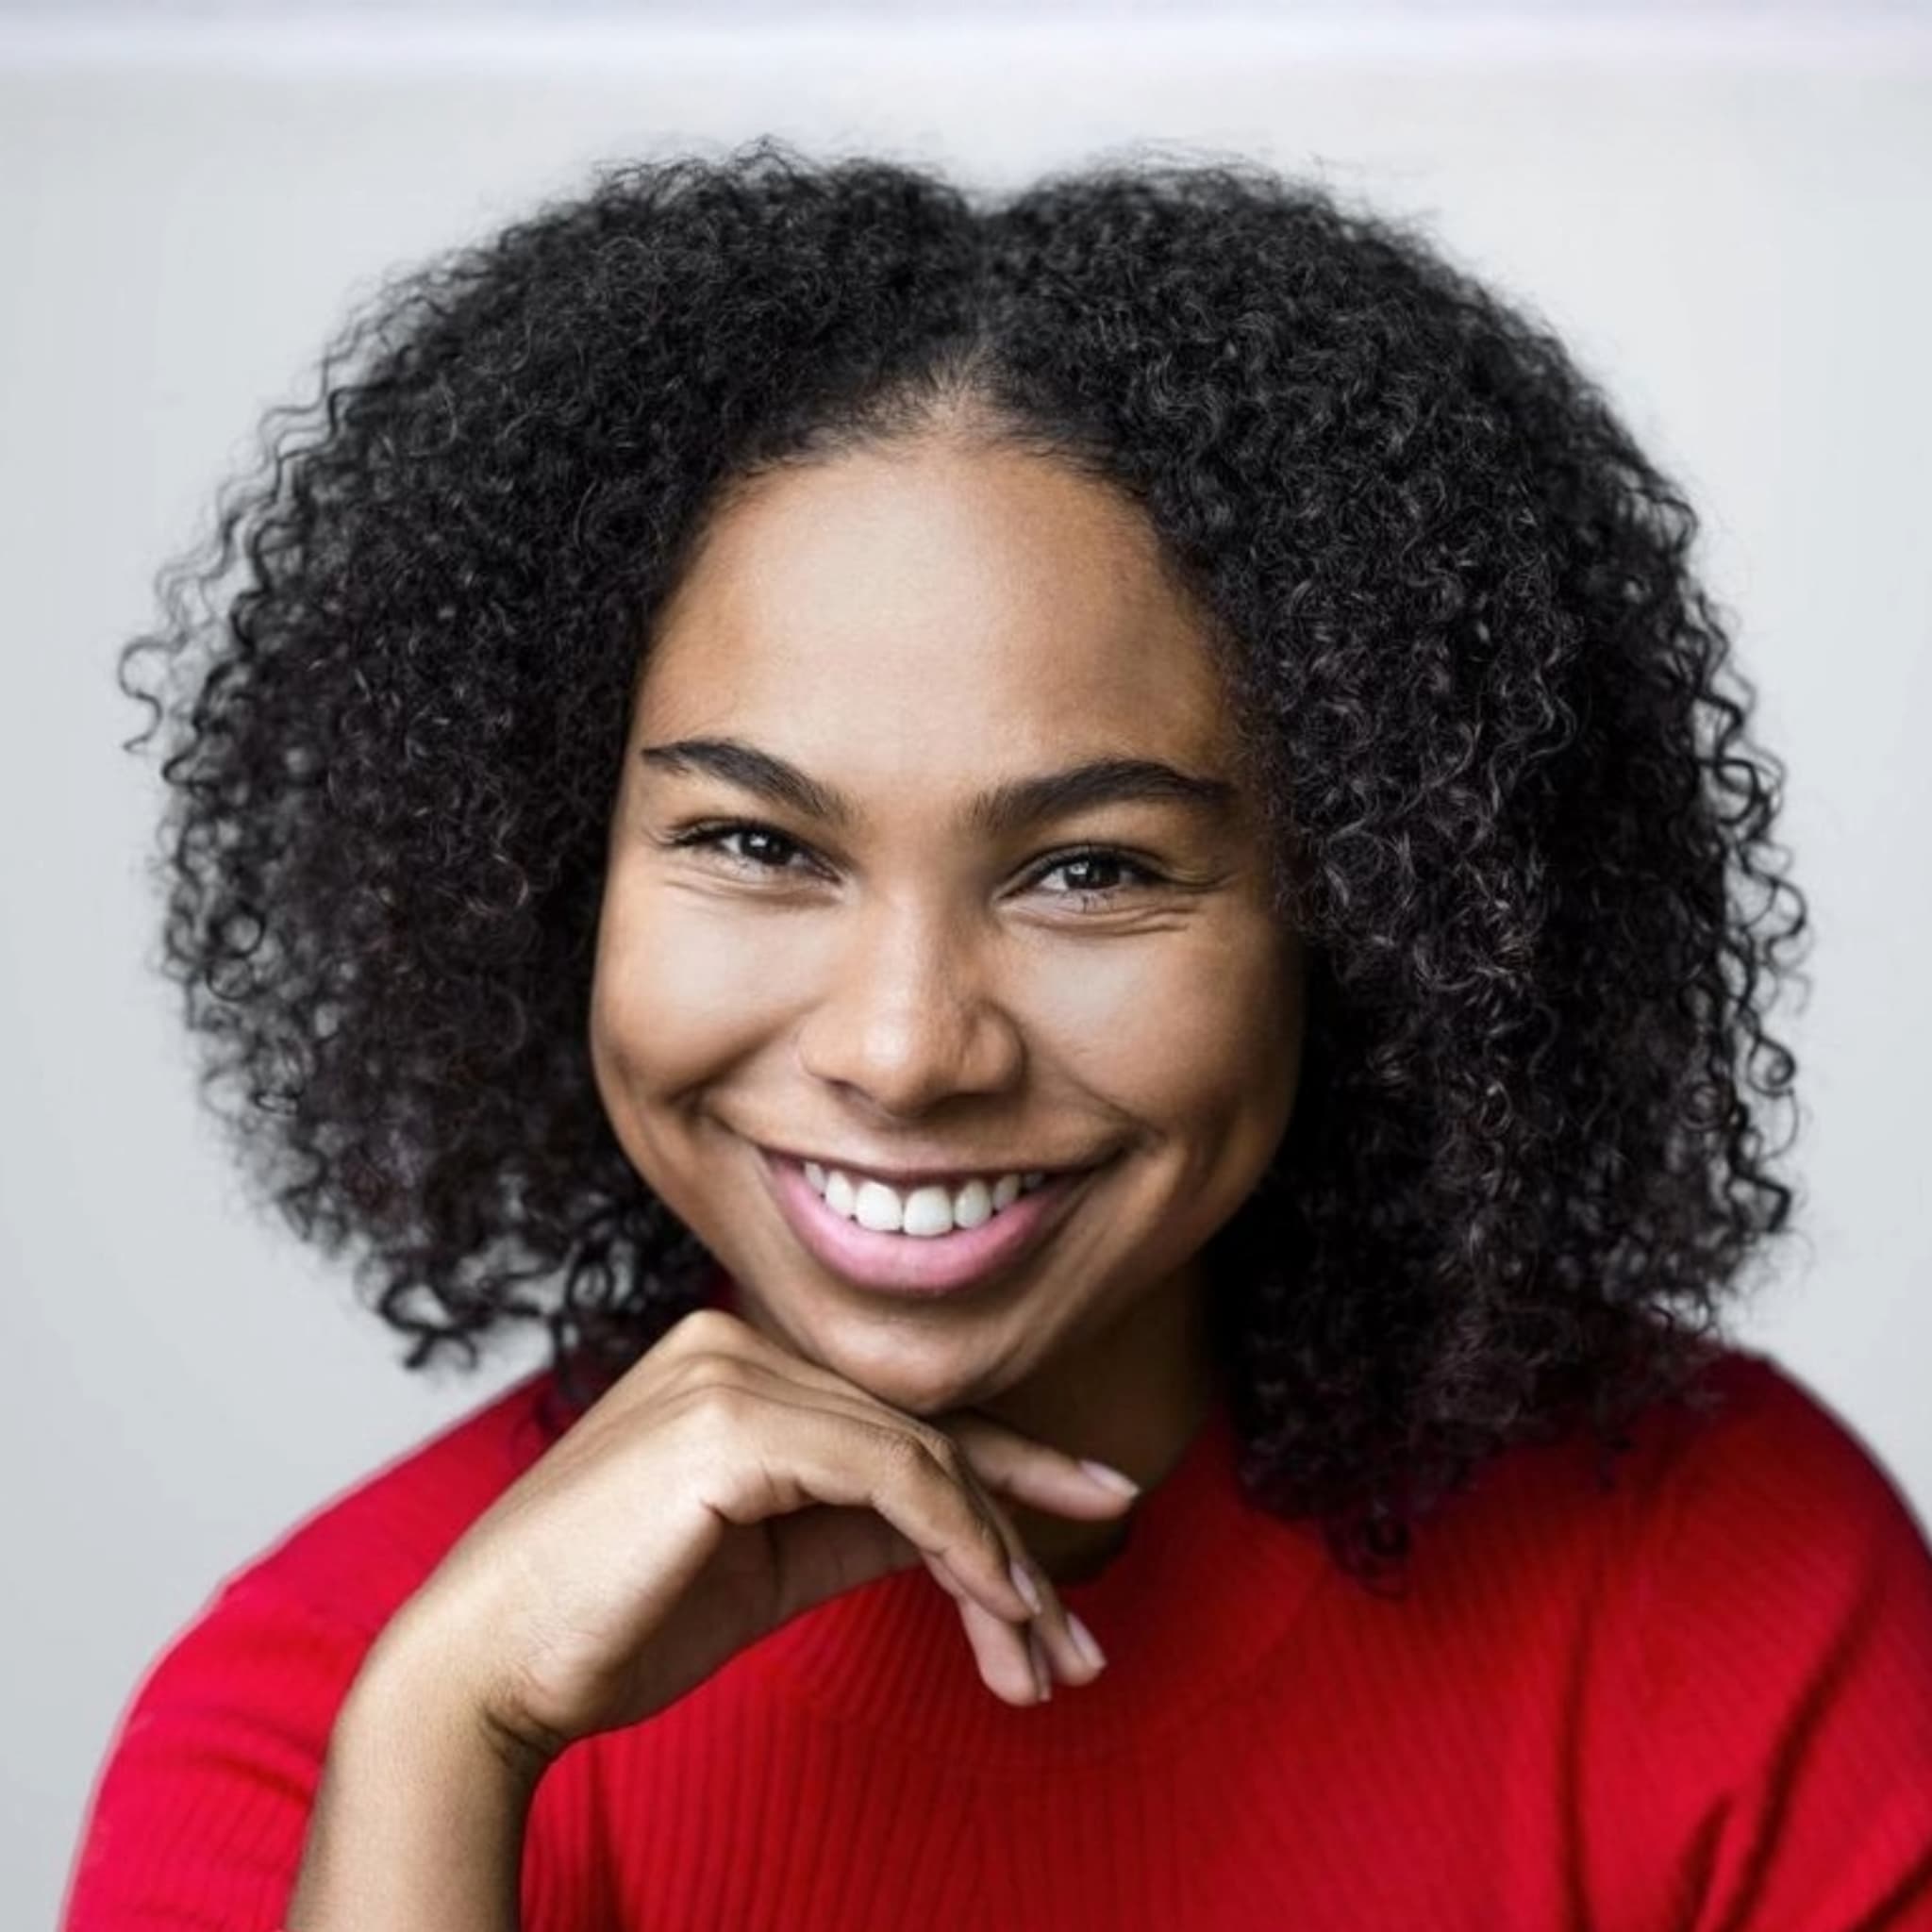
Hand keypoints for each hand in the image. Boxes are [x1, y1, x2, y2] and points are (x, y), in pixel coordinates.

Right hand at [377, 1307, 1137, 1773]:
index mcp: (733, 1365)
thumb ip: (858, 1525)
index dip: (1008, 1466)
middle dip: (1016, 1537)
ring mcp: (731, 1372)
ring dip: (1002, 1562)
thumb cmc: (611, 1625)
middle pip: (922, 1437)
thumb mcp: (769, 1568)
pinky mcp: (732, 1421)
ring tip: (1050, 1656)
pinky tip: (1003, 1608)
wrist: (482, 1672)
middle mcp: (736, 1346)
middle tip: (1082, 1638)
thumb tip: (964, 1531)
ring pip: (922, 1458)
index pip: (897, 1414)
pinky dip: (963, 1542)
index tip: (1095, 1508)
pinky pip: (893, 1475)